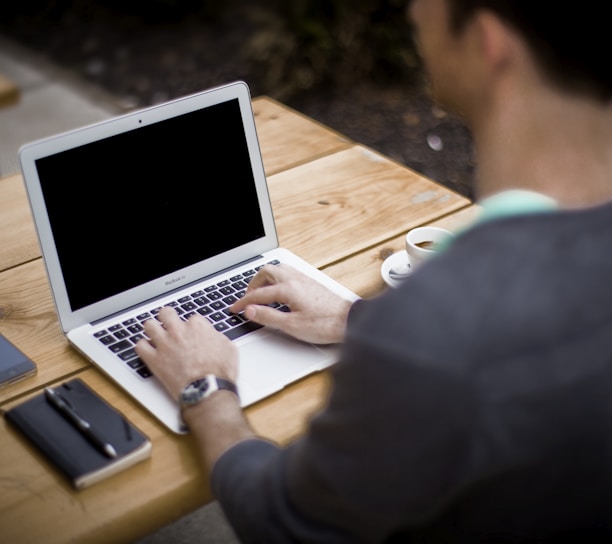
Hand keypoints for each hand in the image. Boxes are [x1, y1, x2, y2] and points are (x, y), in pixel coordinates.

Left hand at [135, 306, 238, 401]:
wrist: (208, 390)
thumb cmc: (220, 372)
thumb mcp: (229, 349)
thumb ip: (217, 337)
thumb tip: (213, 336)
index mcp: (197, 327)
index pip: (191, 318)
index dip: (191, 327)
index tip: (192, 333)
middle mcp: (179, 332)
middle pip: (166, 313)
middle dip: (167, 317)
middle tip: (169, 324)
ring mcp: (165, 344)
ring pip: (149, 325)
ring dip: (152, 329)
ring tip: (155, 334)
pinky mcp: (154, 360)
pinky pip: (140, 346)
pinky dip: (143, 347)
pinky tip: (148, 350)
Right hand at [230, 264, 352, 344]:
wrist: (349, 321)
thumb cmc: (324, 324)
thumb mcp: (292, 326)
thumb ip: (268, 317)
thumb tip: (250, 311)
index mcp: (288, 289)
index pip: (258, 294)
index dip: (243, 302)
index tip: (235, 309)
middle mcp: (295, 279)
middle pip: (266, 272)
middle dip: (253, 284)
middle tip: (247, 299)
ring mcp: (304, 279)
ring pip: (278, 269)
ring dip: (265, 279)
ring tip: (260, 293)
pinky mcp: (310, 282)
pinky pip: (288, 273)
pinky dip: (277, 279)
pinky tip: (278, 291)